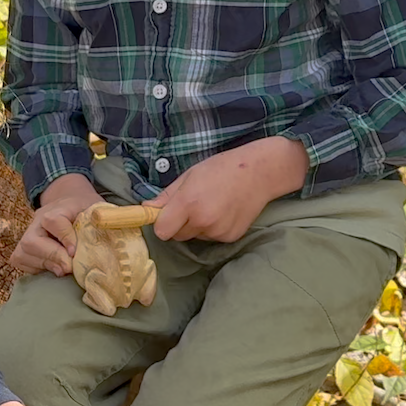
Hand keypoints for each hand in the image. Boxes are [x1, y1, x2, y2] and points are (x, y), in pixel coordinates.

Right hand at [10, 174, 102, 276]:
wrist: (68, 203)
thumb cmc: (85, 209)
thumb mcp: (97, 208)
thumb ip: (103, 218)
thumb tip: (112, 229)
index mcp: (57, 208)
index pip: (53, 221)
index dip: (64, 237)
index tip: (75, 252)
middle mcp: (37, 221)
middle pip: (32, 241)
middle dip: (52, 257)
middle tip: (69, 267)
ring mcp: (27, 234)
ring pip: (24, 253)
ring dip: (45, 264)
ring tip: (63, 269)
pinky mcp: (22, 248)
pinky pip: (20, 261)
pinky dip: (35, 268)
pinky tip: (51, 268)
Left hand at [148, 136, 308, 242]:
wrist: (259, 172)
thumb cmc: (222, 168)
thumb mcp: (190, 175)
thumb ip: (167, 195)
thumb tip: (146, 209)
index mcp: (189, 203)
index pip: (162, 231)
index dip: (161, 224)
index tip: (165, 215)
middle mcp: (203, 221)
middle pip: (177, 235)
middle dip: (179, 224)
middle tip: (193, 204)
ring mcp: (218, 232)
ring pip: (194, 236)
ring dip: (197, 226)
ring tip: (212, 205)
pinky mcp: (230, 237)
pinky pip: (211, 238)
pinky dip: (213, 228)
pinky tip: (224, 211)